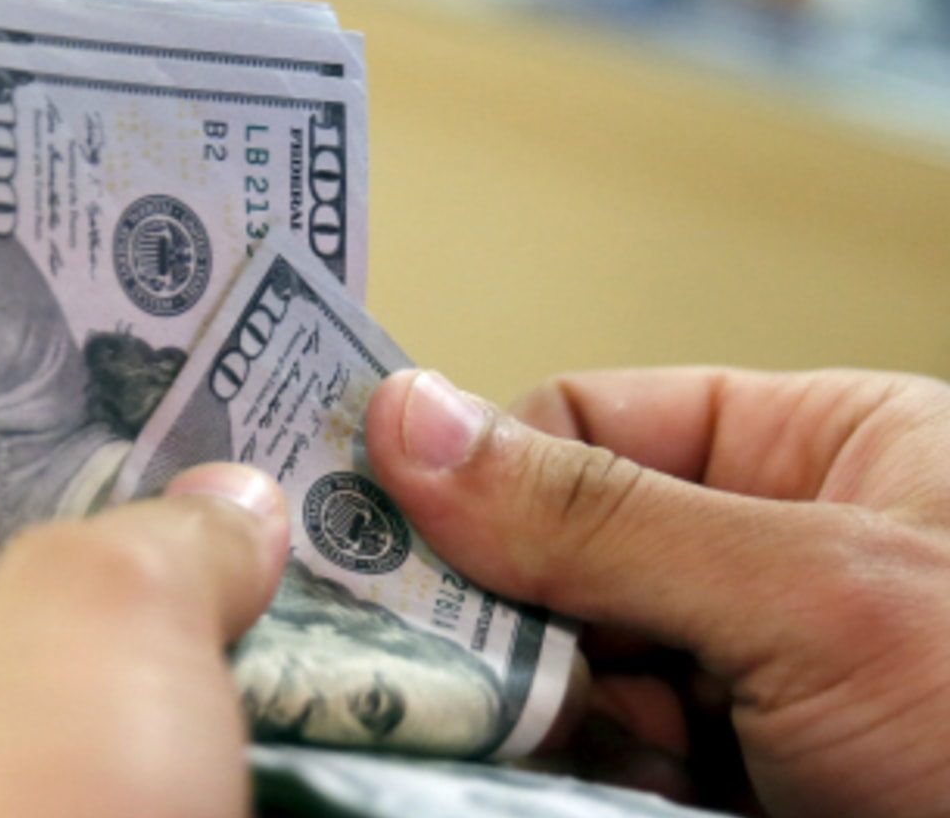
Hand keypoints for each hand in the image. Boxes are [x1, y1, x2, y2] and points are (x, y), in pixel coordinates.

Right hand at [364, 365, 949, 816]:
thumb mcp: (817, 596)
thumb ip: (600, 510)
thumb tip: (406, 416)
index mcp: (816, 453)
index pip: (585, 420)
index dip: (481, 472)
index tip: (378, 534)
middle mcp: (774, 560)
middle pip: (557, 554)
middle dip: (502, 618)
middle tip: (439, 675)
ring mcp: (757, 690)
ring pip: (569, 675)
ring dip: (536, 718)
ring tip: (560, 752)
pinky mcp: (737, 791)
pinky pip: (606, 765)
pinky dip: (569, 781)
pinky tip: (578, 791)